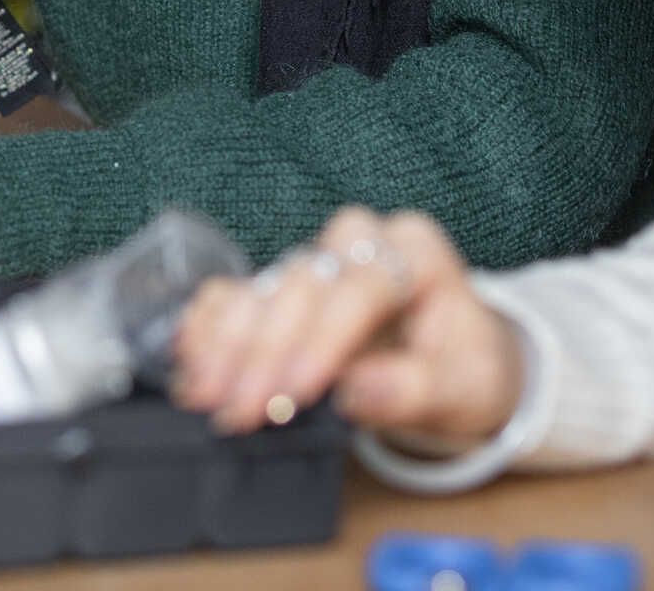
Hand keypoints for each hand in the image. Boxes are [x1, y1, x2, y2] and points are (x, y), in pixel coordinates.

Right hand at [173, 206, 523, 442]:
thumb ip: (417, 389)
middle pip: (305, 283)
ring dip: (229, 343)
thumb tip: (360, 394)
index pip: (363, 284)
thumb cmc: (463, 369)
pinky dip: (210, 328)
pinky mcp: (282, 285)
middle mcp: (361, 243)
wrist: (454, 364)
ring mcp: (317, 259)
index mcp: (416, 252)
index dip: (324, 338)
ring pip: (264, 286)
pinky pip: (237, 292)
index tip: (294, 393)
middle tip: (241, 411)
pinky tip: (189, 361)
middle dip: (268, 351)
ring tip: (205, 395)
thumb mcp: (464, 387)